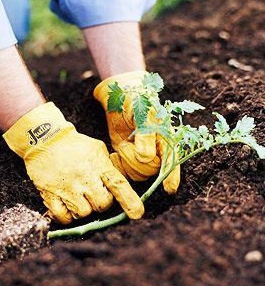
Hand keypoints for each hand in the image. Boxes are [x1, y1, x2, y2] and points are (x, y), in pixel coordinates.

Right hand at [3, 102, 143, 223]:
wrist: (45, 139)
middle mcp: (85, 178)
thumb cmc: (74, 145)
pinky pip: (64, 217)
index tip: (137, 214)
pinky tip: (66, 204)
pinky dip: (66, 215)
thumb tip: (119, 185)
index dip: (130, 201)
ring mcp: (67, 187)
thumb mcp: (97, 149)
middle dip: (100, 202)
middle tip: (92, 193)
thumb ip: (108, 167)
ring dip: (83, 208)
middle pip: (102, 204)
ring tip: (77, 195)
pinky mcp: (51, 194)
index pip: (118, 185)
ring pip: (84, 213)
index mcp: (98, 165)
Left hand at [94, 70, 179, 193]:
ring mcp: (141, 155)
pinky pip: (125, 172)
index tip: (169, 189)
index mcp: (166, 139)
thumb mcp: (142, 113)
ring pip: (139, 174)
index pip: (172, 161)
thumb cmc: (136, 100)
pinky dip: (118, 167)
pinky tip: (114, 155)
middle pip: (152, 171)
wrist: (120, 97)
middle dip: (137, 163)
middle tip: (126, 146)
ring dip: (127, 164)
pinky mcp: (127, 157)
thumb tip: (145, 158)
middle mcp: (156, 150)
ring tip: (121, 147)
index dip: (172, 176)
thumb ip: (145, 135)